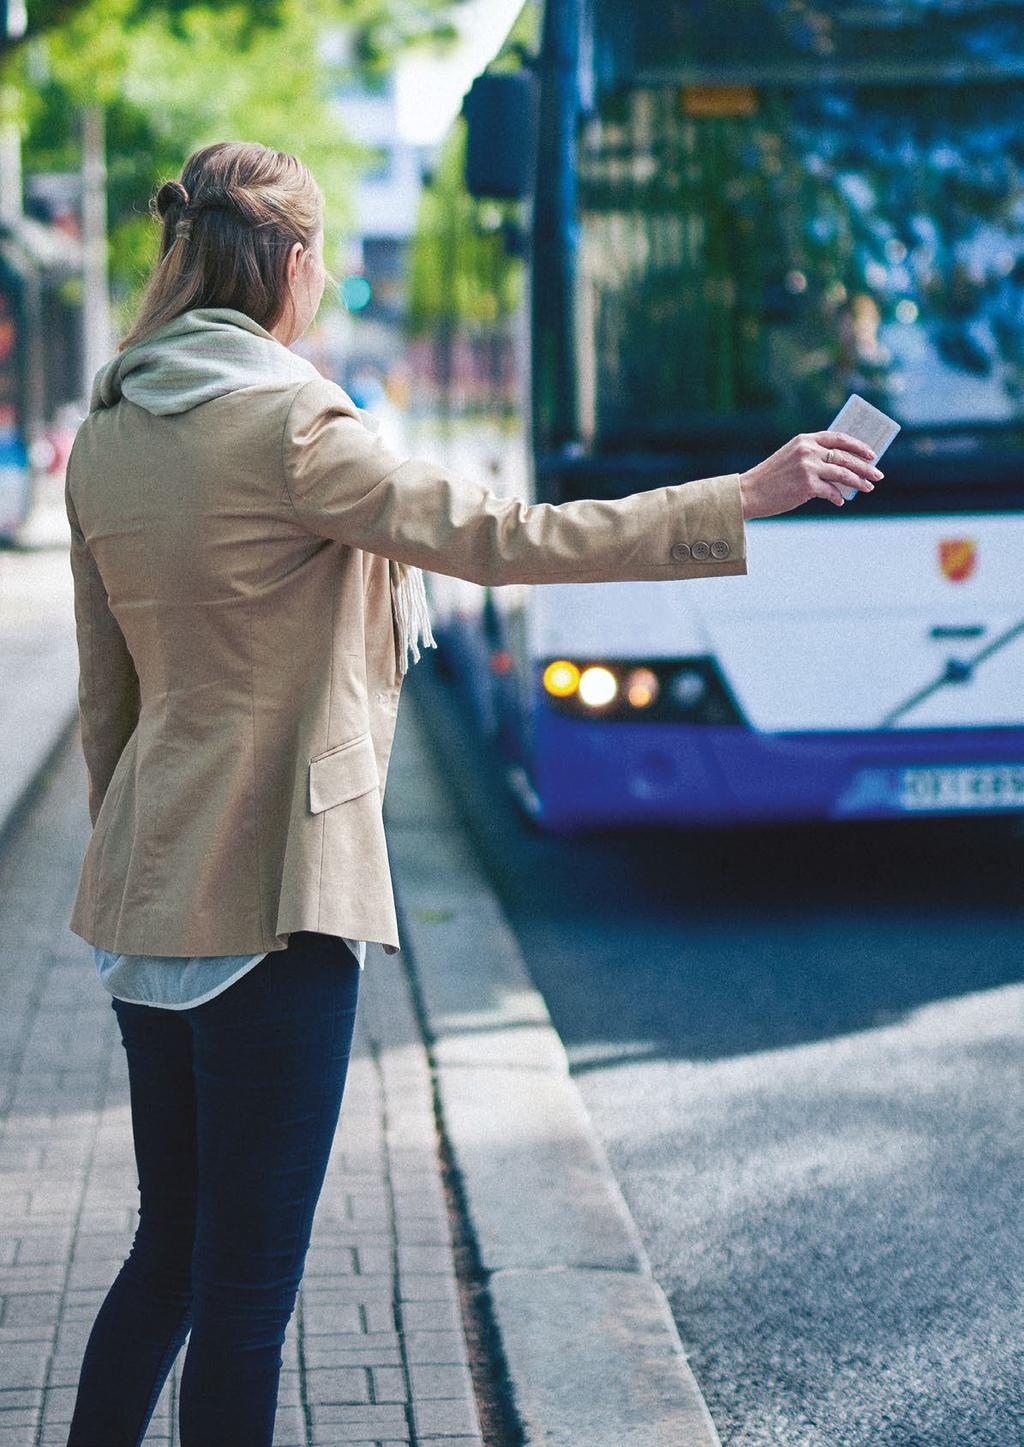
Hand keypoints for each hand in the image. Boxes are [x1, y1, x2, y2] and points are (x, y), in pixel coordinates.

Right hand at [738, 431, 882, 519]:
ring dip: (859, 482)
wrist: (749, 492)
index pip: (838, 438)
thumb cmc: (771, 478)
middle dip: (865, 467)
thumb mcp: (792, 459)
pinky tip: (840, 501)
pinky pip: (831, 492)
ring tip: (868, 488)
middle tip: (878, 475)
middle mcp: (808, 450)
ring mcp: (808, 467)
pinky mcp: (807, 485)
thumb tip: (843, 470)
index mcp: (805, 440)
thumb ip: (814, 458)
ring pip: (843, 474)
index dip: (858, 445)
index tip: (872, 454)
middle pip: (845, 457)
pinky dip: (837, 497)